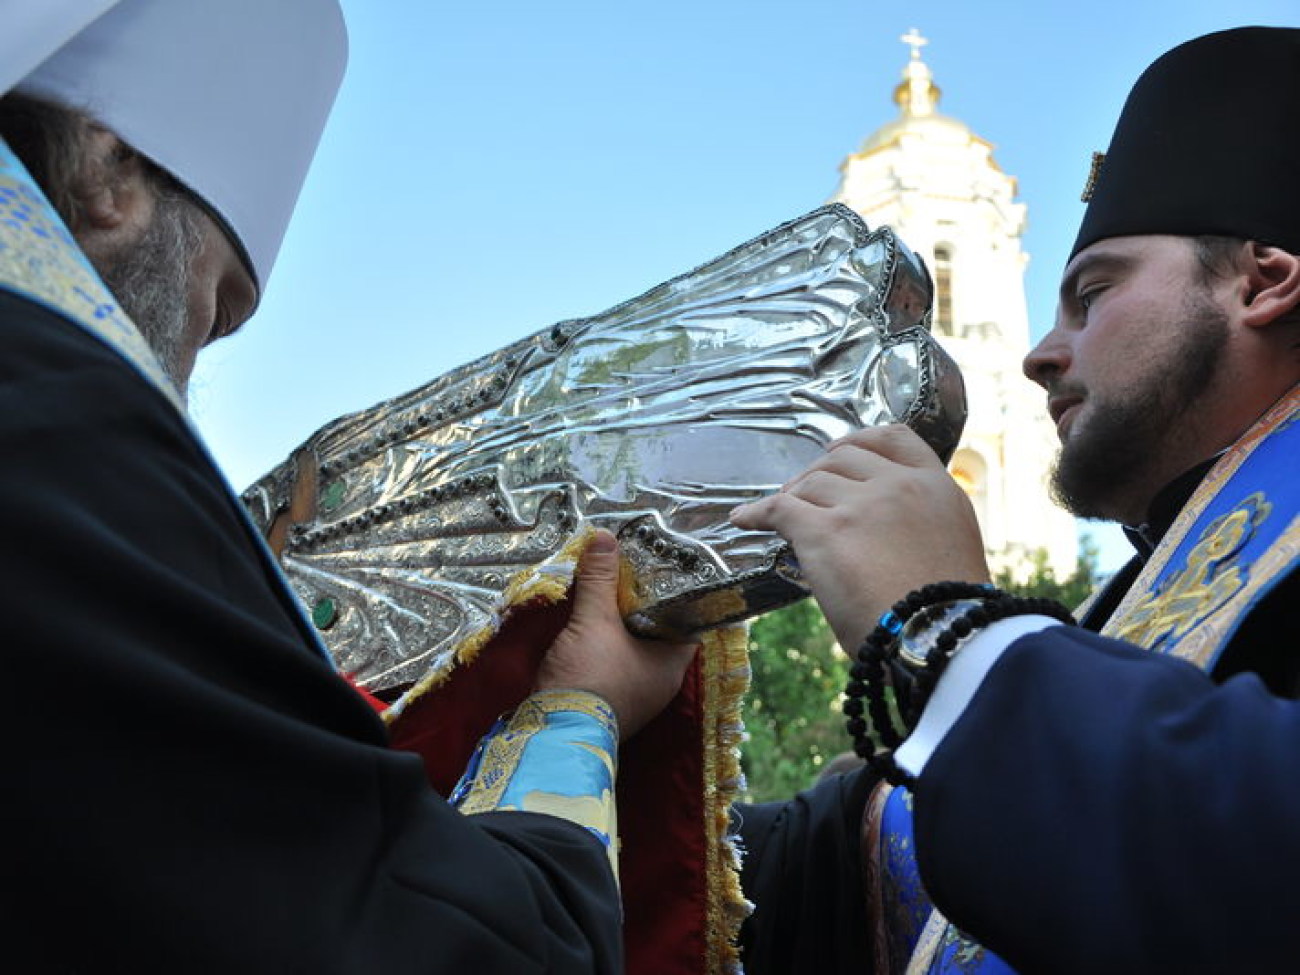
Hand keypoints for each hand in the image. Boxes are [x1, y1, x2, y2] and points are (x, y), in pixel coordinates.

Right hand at [537, 530, 698, 738]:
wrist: (554, 734)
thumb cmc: (589, 677)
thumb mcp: (593, 622)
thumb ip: (599, 580)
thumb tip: (603, 538)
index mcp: (671, 665)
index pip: (688, 622)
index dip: (676, 595)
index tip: (660, 573)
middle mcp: (661, 685)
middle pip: (659, 635)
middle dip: (643, 609)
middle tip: (628, 579)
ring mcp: (637, 699)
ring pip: (636, 653)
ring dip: (622, 631)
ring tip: (607, 599)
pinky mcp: (611, 707)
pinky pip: (616, 669)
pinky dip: (606, 650)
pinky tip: (591, 632)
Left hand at [730, 425, 990, 650]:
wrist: (936, 642)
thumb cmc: (943, 615)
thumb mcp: (947, 549)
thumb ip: (916, 524)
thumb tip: (874, 530)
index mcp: (937, 488)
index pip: (895, 438)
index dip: (860, 440)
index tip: (839, 449)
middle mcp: (899, 486)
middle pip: (843, 458)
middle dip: (819, 474)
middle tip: (804, 497)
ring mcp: (861, 505)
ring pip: (811, 483)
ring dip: (793, 498)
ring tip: (784, 519)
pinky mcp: (825, 530)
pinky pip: (779, 509)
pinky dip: (756, 513)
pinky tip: (743, 520)